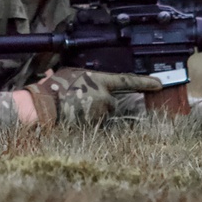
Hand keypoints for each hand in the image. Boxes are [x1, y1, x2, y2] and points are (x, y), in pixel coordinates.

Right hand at [22, 68, 162, 126]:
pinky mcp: (93, 127)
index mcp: (100, 81)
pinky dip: (86, 123)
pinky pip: (94, 125)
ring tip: (72, 109)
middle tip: (81, 101)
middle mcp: (104, 97)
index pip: (128, 81)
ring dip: (92, 114)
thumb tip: (86, 79)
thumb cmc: (53, 88)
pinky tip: (73, 119)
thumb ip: (85, 78)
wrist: (42, 107)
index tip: (159, 84)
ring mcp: (99, 114)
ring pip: (102, 115)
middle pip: (111, 102)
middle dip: (100, 103)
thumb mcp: (70, 74)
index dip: (145, 82)